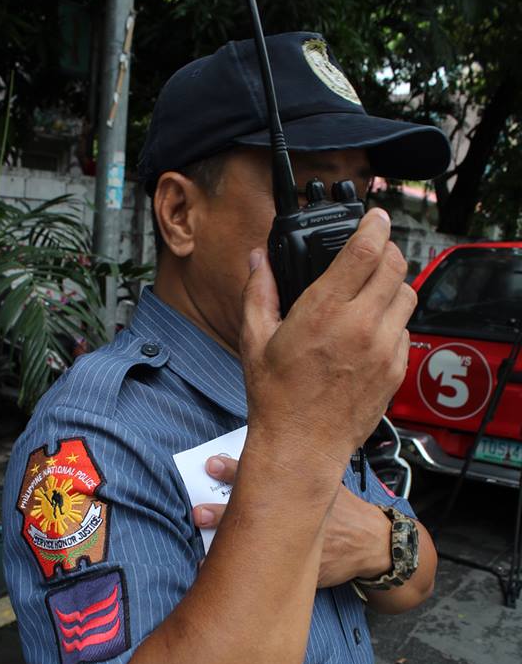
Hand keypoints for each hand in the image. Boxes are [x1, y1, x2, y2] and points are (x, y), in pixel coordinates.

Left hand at [193, 456, 390, 587]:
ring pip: (258, 548)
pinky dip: (245, 578)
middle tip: (198, 512)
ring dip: (230, 549)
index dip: (234, 470)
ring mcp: (301, 547)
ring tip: (203, 554)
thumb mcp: (327, 484)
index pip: (264, 475)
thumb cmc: (347, 510)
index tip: (211, 465)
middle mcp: (300, 518)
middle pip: (255, 514)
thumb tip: (265, 456)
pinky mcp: (303, 571)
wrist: (375, 545)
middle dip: (224, 514)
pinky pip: (269, 575)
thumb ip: (301, 473)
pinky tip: (223, 581)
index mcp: (303, 491)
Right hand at [241, 209, 414, 467]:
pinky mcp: (396, 370)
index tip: (375, 217)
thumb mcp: (255, 339)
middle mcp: (361, 325)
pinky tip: (371, 331)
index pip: (365, 250)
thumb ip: (259, 291)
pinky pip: (406, 330)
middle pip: (396, 265)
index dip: (375, 225)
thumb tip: (258, 259)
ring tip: (373, 292)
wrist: (301, 447)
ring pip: (407, 296)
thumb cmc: (276, 398)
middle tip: (373, 252)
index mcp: (324, 311)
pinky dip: (394, 321)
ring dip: (394, 285)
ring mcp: (384, 349)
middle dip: (387, 250)